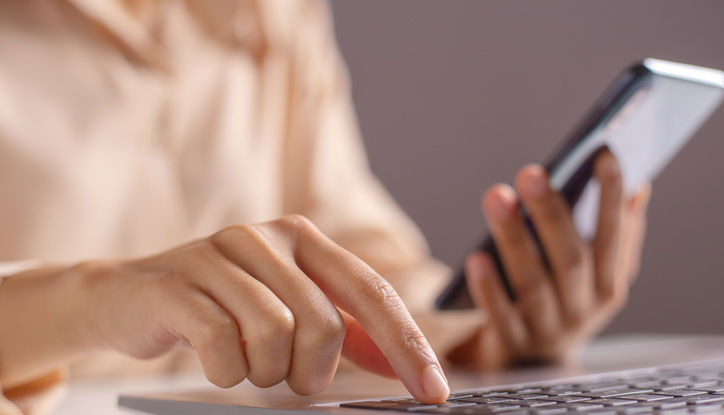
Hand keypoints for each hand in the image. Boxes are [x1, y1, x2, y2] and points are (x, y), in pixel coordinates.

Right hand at [79, 215, 448, 401]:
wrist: (132, 294)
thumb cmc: (222, 306)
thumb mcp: (289, 309)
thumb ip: (344, 330)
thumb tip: (400, 364)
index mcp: (304, 239)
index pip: (371, 291)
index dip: (405, 343)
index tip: (431, 391)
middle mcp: (268, 237)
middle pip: (324, 323)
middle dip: (313, 370)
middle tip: (292, 377)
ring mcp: (219, 255)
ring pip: (276, 335)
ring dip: (267, 370)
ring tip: (248, 363)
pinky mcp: (179, 283)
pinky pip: (224, 344)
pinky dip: (227, 371)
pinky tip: (217, 360)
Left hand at [450, 152, 649, 367]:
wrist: (529, 363)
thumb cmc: (561, 299)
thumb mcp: (595, 274)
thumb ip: (617, 236)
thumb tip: (639, 188)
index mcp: (608, 285)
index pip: (614, 236)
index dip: (611, 198)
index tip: (604, 156)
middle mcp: (584, 309)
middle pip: (569, 259)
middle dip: (551, 213)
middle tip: (531, 173)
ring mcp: (548, 329)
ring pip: (532, 283)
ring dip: (514, 239)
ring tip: (497, 197)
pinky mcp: (512, 344)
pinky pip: (500, 315)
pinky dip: (490, 288)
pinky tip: (476, 259)